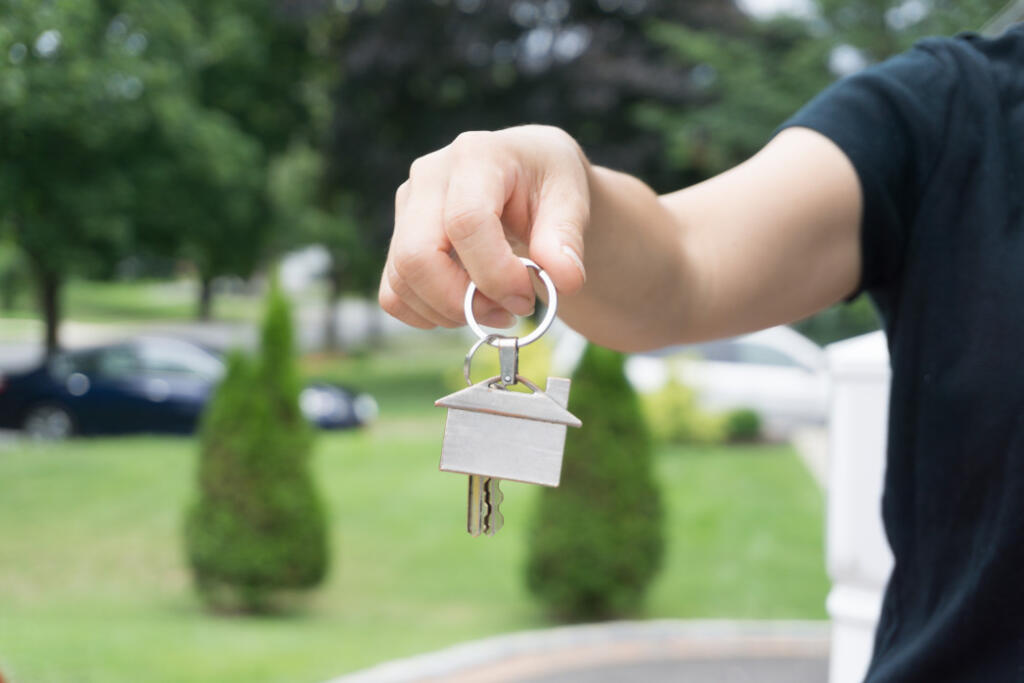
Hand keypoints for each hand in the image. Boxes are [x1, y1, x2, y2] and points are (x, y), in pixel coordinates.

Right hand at [379, 125, 589, 329]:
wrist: (528, 177)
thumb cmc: (548, 183)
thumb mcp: (573, 199)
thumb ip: (567, 239)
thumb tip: (564, 281)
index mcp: (475, 156)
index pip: (466, 222)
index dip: (496, 273)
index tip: (528, 296)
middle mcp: (429, 177)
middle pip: (418, 256)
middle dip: (464, 302)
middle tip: (509, 311)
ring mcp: (407, 208)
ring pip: (403, 281)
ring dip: (451, 313)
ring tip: (497, 309)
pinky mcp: (399, 238)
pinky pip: (394, 294)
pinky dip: (429, 315)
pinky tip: (469, 309)